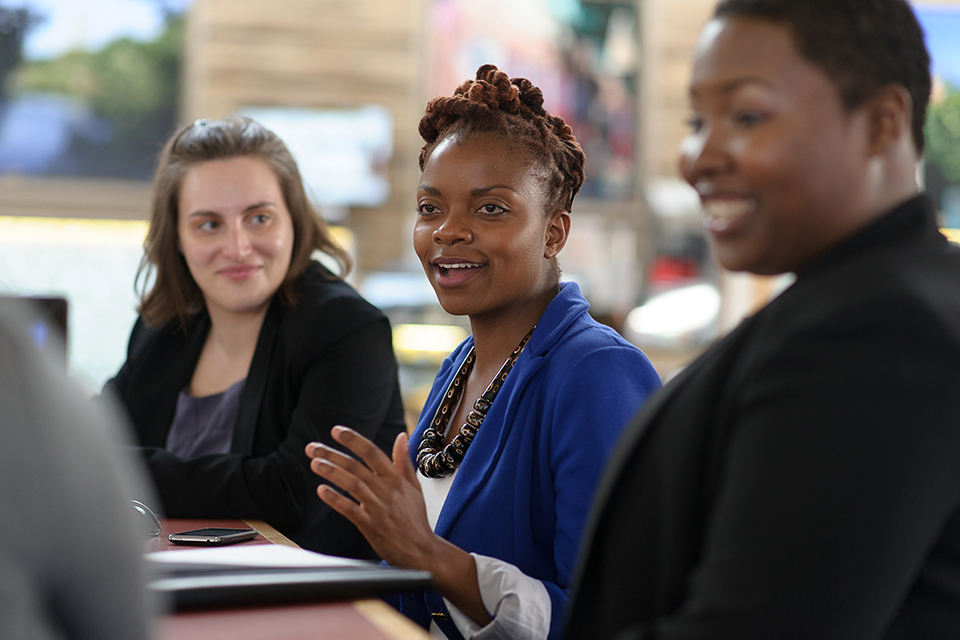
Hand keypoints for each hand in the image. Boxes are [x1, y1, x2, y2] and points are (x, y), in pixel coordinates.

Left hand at [305, 427, 490, 624]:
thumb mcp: (414, 486)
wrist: (420, 551)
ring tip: (315, 463)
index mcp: (396, 479)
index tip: (337, 431)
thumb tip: (402, 437)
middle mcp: (387, 491)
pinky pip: (350, 510)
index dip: (354, 440)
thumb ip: (404, 461)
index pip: (373, 452)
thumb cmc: (415, 519)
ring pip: (353, 485)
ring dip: (332, 473)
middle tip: (313, 447)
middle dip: (333, 454)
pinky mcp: (371, 526)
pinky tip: (322, 491)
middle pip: (357, 467)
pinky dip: (336, 500)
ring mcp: (378, 508)